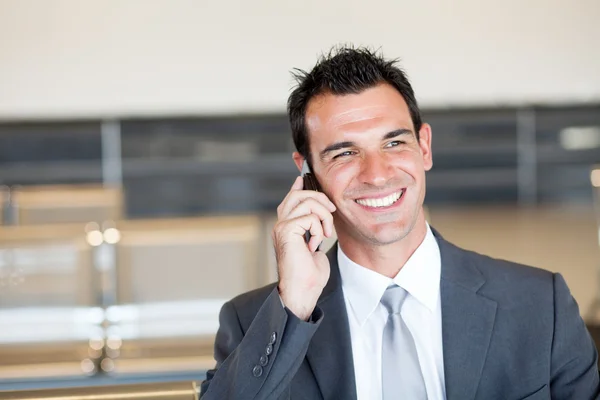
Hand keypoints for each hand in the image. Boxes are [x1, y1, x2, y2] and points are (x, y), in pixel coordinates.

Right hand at [272, 176, 335, 319]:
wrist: (303, 291)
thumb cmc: (310, 274)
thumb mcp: (316, 245)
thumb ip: (315, 228)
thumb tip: (322, 216)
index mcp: (287, 226)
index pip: (291, 198)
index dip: (298, 185)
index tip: (303, 176)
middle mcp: (281, 223)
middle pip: (299, 194)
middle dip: (320, 198)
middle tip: (331, 213)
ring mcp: (282, 226)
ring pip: (306, 201)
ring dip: (323, 215)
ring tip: (325, 233)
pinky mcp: (286, 230)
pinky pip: (309, 216)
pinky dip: (318, 229)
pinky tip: (315, 244)